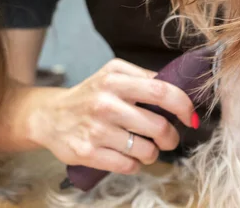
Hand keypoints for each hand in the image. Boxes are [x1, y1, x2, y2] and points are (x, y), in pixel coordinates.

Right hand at [26, 58, 195, 174]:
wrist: (49, 116)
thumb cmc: (90, 95)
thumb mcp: (113, 74)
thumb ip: (143, 77)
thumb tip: (179, 87)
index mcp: (115, 79)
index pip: (161, 91)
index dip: (183, 105)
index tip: (190, 116)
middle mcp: (105, 102)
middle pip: (158, 126)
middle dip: (170, 137)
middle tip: (168, 139)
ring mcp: (95, 129)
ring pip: (146, 150)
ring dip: (152, 153)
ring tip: (145, 147)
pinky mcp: (87, 152)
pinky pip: (128, 166)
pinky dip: (135, 164)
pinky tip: (128, 156)